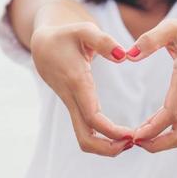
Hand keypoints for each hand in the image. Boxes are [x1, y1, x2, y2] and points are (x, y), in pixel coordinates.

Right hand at [30, 21, 134, 156]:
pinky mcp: (74, 108)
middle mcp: (72, 99)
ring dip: (106, 147)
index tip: (132, 135)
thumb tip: (123, 55)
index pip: (92, 117)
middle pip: (85, 138)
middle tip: (134, 143)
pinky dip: (103, 138)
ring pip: (83, 139)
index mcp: (76, 82)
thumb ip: (103, 41)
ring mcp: (71, 106)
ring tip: (130, 141)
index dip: (111, 131)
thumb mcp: (84, 29)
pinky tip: (121, 134)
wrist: (42, 45)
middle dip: (108, 148)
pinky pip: (86, 131)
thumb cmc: (66, 36)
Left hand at [125, 17, 176, 151]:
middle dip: (158, 144)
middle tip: (134, 142)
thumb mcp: (173, 26)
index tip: (135, 135)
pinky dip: (167, 131)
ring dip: (163, 142)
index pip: (171, 112)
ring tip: (139, 139)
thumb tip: (128, 55)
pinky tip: (149, 128)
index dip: (153, 128)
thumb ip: (150, 39)